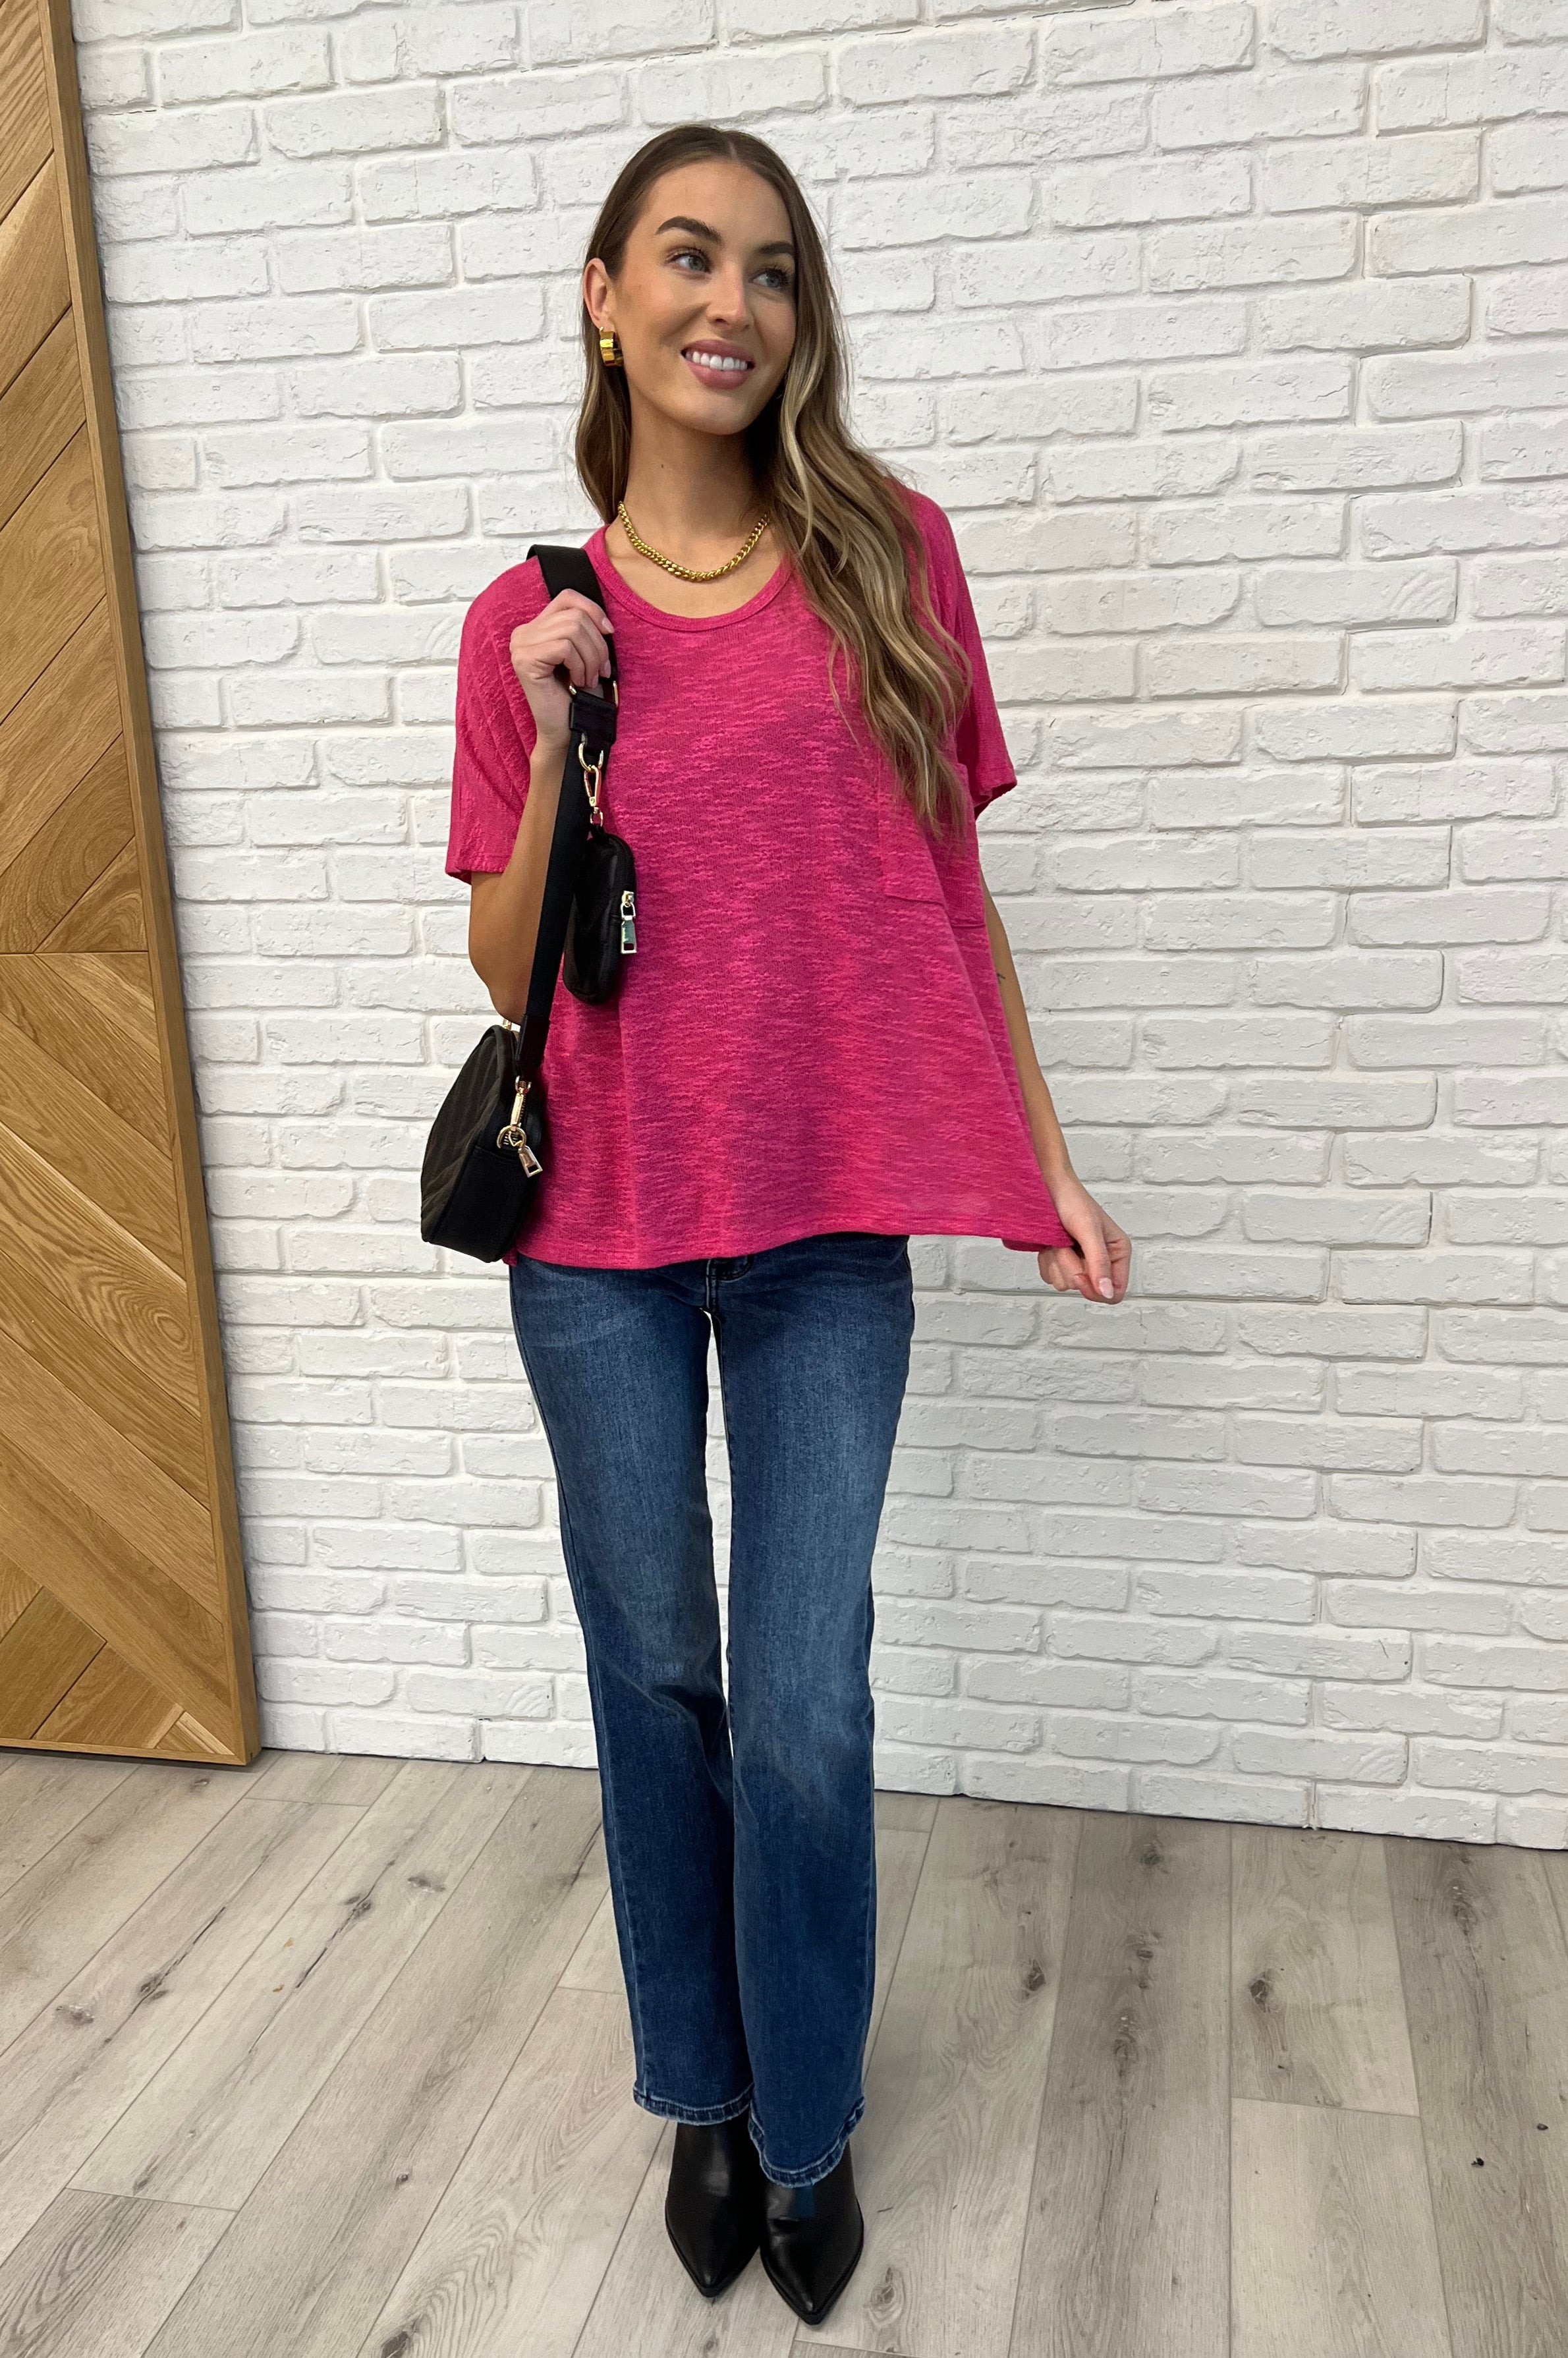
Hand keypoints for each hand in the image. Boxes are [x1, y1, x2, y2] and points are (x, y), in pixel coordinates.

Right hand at [509, 588, 613, 752]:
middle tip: (601, 670)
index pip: (568, 598)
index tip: (609, 634)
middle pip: (574, 615)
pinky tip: (578, 682)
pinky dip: (580, 665)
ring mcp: (520, 646)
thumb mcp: (585, 655)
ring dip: (591, 657)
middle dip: (597, 644)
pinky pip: (564, 647)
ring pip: (572, 629)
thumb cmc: (578, 696)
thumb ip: (585, 630)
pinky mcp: (525, 660)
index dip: (593, 610)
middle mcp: (523, 633)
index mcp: (536, 628)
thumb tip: (605, 621)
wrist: (568, 731)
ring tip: (589, 678)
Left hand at [1035, 1171, 1131, 1303]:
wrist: (1047, 1188)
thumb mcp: (1089, 1232)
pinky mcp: (1062, 1261)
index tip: (1080, 1277)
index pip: (1116, 1292)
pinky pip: (1051, 1276)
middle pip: (1087, 1290)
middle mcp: (1101, 1261)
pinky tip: (1050, 1243)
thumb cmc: (1073, 1201)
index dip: (1097, 1291)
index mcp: (1118, 1253)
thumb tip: (1107, 1292)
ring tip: (1058, 1241)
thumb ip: (1099, 1263)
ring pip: (1065, 1284)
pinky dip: (1047, 1261)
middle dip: (1071, 1268)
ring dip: (1056, 1262)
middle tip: (1066, 1246)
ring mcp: (1080, 1262)